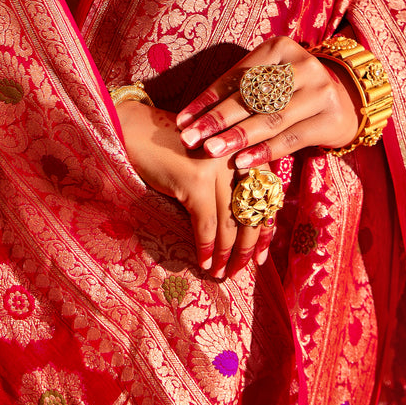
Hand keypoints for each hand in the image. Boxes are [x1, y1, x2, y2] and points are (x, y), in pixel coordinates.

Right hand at [116, 100, 275, 279]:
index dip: (267, 231)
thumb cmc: (173, 150)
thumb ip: (230, 185)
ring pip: (230, 223)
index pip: (268, 198)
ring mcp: (218, 167)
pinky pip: (206, 224)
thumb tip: (245, 234)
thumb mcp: (210, 163)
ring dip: (225, 255)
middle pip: (252, 213)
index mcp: (248, 150)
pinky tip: (204, 263)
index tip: (261, 258)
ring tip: (220, 274)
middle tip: (238, 271)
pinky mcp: (196, 179)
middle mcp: (239, 155)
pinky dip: (206, 248)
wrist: (137, 130)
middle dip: (247, 249)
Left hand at [174, 35, 360, 169]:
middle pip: (252, 96)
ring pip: (270, 118)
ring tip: (210, 150)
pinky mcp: (331, 118)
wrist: (347, 101)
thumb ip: (239, 93)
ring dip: (237, 136)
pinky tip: (241, 162)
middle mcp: (303, 65)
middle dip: (217, 119)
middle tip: (190, 138)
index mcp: (280, 48)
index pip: (237, 76)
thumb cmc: (293, 91)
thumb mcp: (269, 81)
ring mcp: (320, 91)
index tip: (182, 121)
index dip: (207, 99)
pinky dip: (263, 151)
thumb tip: (192, 119)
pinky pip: (291, 138)